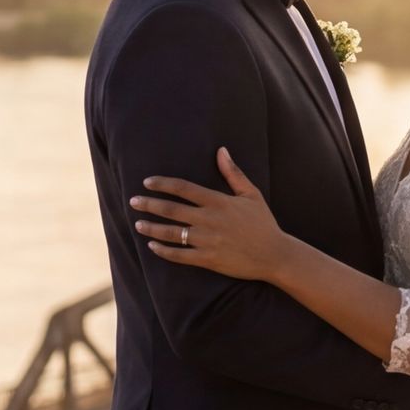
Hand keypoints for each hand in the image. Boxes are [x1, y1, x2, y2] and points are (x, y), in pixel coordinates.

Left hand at [133, 149, 290, 283]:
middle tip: (133, 202)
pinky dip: (163, 251)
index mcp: (218, 201)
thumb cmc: (263, 223)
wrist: (275, 255)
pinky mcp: (208, 259)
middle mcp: (209, 220)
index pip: (183, 188)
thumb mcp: (251, 194)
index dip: (162, 184)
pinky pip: (180, 255)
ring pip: (171, 233)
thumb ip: (233, 173)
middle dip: (149, 204)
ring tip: (138, 224)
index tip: (147, 183)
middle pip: (171, 209)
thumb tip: (221, 150)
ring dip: (152, 227)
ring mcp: (207, 241)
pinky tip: (152, 246)